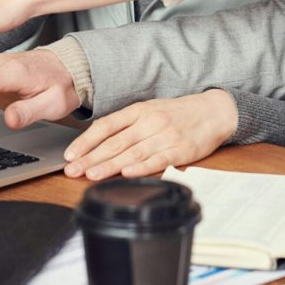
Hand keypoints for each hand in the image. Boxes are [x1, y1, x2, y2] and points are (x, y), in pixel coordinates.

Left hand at [63, 90, 237, 179]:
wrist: (214, 111)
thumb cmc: (178, 113)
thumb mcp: (151, 109)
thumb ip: (127, 124)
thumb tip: (98, 140)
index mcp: (140, 110)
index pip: (107, 125)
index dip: (86, 140)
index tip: (70, 154)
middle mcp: (150, 121)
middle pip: (116, 141)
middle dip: (91, 157)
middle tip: (72, 170)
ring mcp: (165, 136)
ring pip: (133, 153)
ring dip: (110, 165)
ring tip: (91, 175)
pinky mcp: (181, 150)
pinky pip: (158, 160)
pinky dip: (142, 168)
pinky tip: (127, 174)